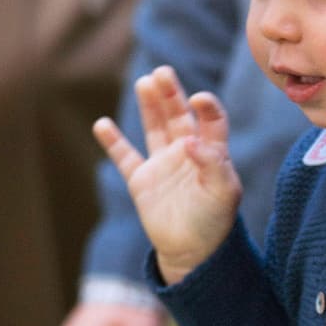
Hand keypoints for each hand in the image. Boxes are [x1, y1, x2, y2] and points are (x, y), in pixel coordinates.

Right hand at [93, 65, 241, 283]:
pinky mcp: (142, 181)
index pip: (211, 120)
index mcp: (211, 153)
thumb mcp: (224, 194)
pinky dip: (113, 141)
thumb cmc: (215, 223)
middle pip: (178, 115)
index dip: (207, 107)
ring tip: (144, 82)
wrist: (193, 253)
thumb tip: (188, 141)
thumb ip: (213, 164)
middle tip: (162, 72)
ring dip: (150, 105)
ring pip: (155, 126)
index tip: (198, 99)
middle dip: (171, 93)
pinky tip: (102, 124)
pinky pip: (125, 156)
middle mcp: (187, 153)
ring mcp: (163, 164)